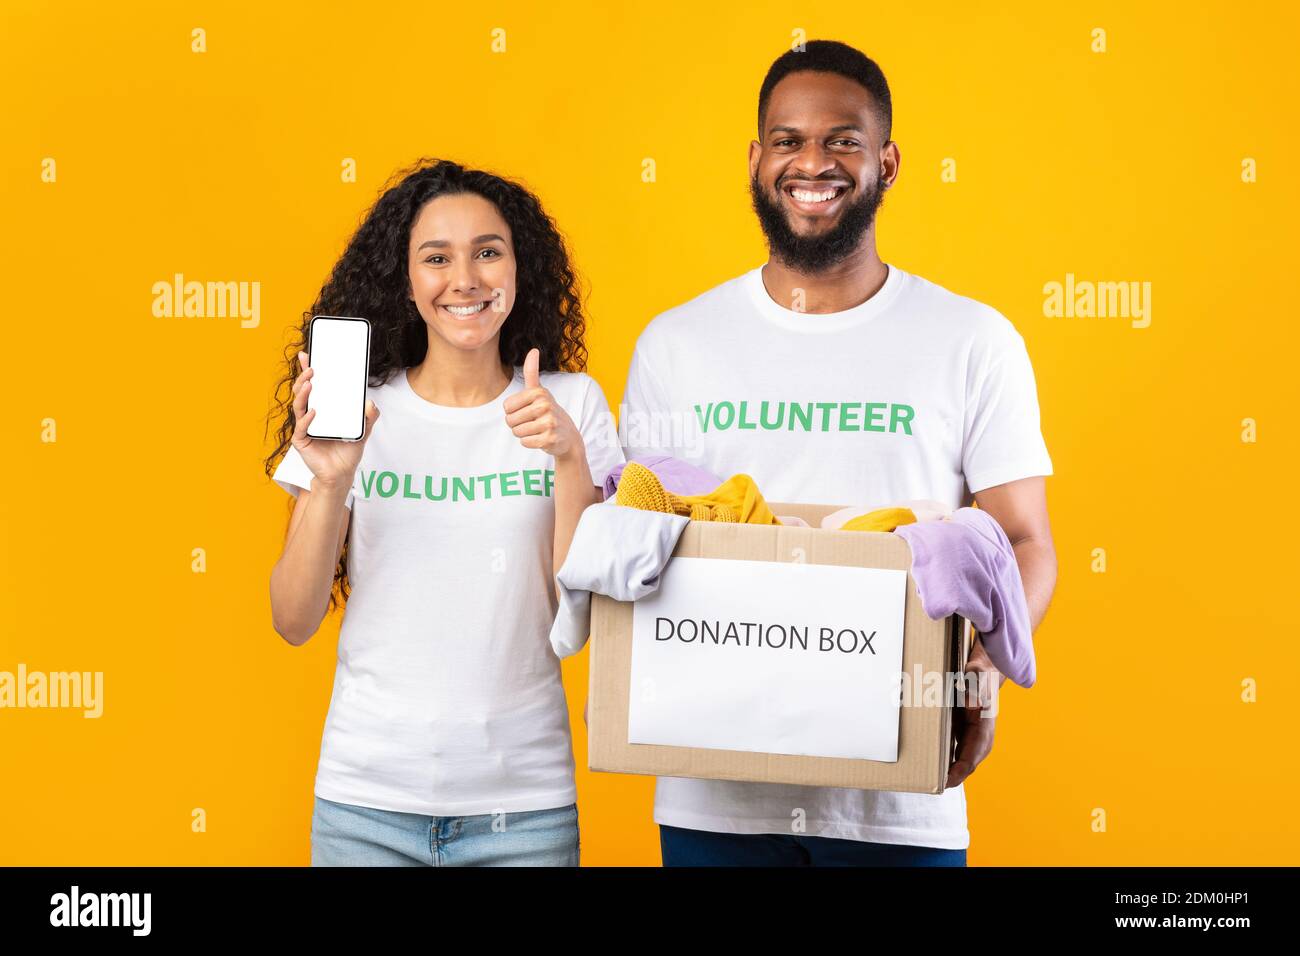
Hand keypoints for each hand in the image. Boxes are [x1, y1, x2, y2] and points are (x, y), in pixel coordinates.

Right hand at [290, 350, 379, 488]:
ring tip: (310, 383)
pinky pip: (302, 428)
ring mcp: (304, 427)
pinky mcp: (302, 441)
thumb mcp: (363, 431)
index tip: (308, 354)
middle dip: (304, 378)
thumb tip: (371, 403)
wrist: (341, 474)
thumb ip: (369, 417)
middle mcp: (310, 414)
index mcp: (322, 408)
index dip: (309, 369)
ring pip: (298, 406)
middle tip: (312, 368)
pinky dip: (307, 419)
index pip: (313, 385)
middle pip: (302, 392)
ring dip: (303, 393)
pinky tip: (314, 412)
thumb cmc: (348, 451)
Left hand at [503, 348, 582, 459]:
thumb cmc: (549, 413)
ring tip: (537, 430)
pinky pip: (525, 442)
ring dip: (523, 434)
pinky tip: (541, 438)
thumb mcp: (540, 392)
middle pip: (510, 420)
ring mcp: (549, 423)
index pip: (507, 406)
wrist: (568, 436)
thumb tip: (534, 350)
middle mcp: (545, 405)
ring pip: (517, 432)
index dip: (513, 412)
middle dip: (517, 425)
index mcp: (539, 393)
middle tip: (532, 423)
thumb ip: (532, 372)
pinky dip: (530, 442)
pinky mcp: (549, 439)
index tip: (527, 411)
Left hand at [945, 634, 1002, 788]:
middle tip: (932, 787)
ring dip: (947, 773)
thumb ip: (975, 685)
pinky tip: (930, 767)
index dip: (960, 770)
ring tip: (928, 783)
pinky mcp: (964, 735)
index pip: (973, 755)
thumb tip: (971, 701)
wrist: (983, 672)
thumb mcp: (978, 675)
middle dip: (951, 777)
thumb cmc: (979, 674)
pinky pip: (954, 754)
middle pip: (966, 764)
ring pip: (960, 762)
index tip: (946, 781)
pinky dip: (945, 763)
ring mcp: (972, 738)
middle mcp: (980, 738)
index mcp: (984, 727)